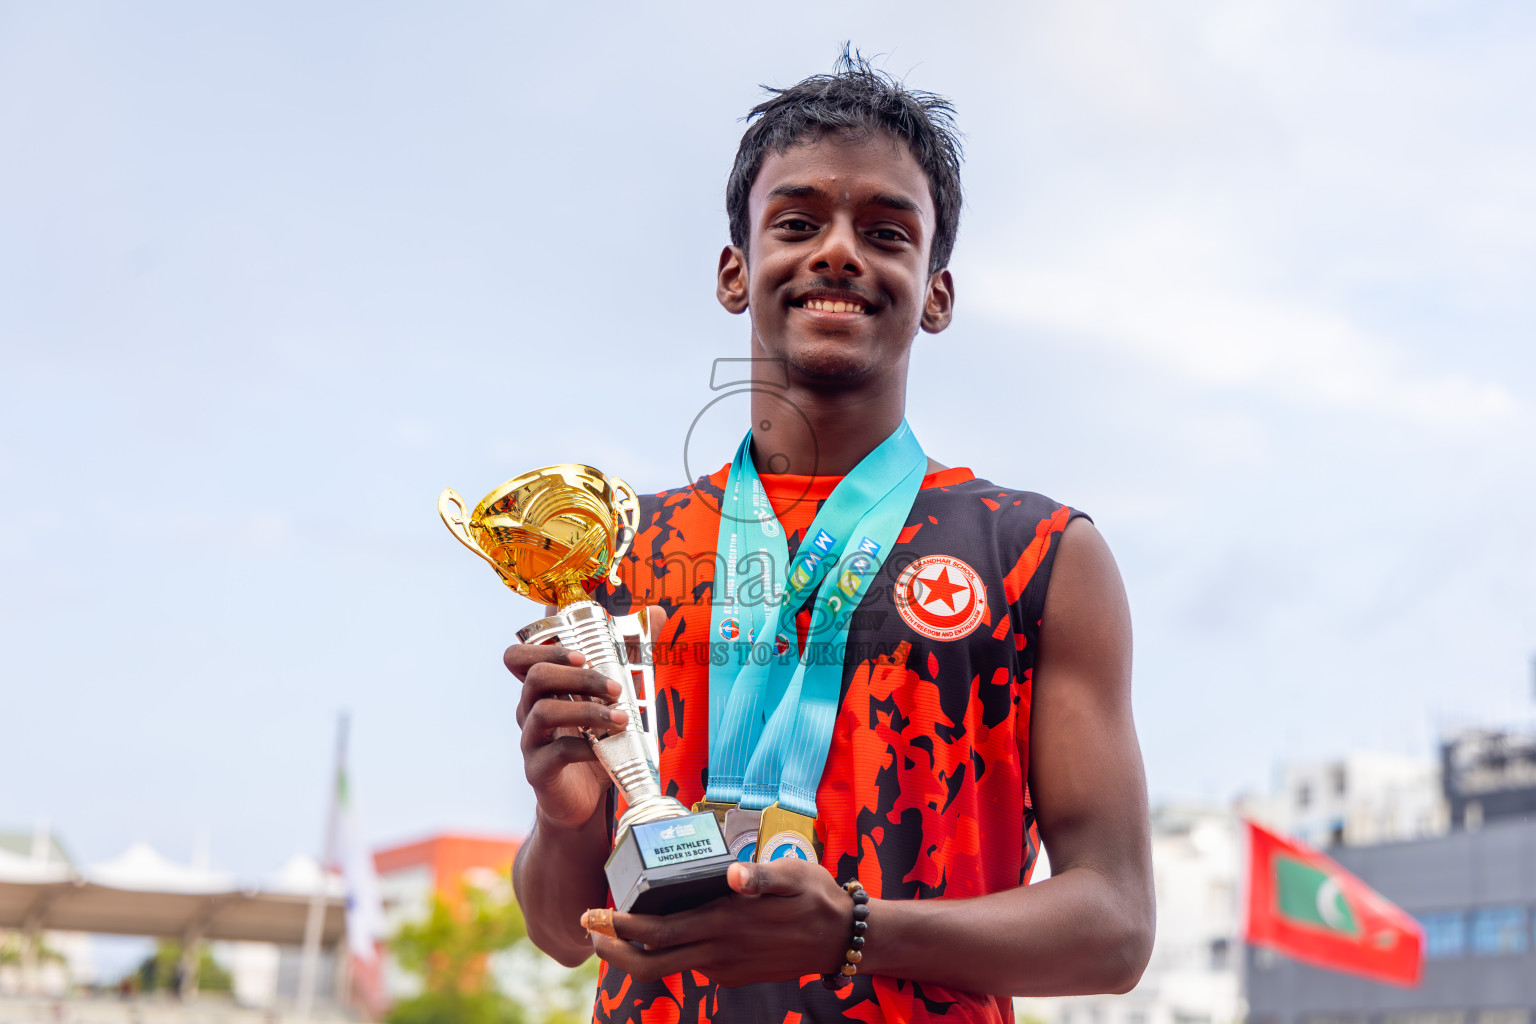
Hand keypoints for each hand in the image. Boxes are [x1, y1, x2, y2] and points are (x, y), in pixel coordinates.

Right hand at [505, 606, 668, 831]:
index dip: (543, 647)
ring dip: (587, 710)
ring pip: (544, 712)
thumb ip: (630, 654)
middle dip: (579, 677)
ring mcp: (532, 740)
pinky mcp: (539, 770)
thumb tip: (657, 612)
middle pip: (536, 677)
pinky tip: (606, 749)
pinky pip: (556, 752)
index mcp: (543, 689)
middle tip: (616, 687)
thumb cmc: (595, 740)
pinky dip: (586, 748)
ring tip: (621, 718)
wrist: (584, 800)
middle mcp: (530, 710)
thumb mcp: (613, 696)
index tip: (583, 653)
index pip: (519, 656)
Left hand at [583, 860, 854, 987]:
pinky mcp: (734, 975)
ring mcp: (726, 968)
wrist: (843, 939)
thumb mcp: (793, 875)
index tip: (594, 915)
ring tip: (615, 930)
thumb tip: (733, 873)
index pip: (659, 931)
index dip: (621, 927)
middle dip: (613, 949)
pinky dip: (668, 951)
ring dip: (636, 953)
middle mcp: (719, 952)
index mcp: (725, 924)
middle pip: (651, 962)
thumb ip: (760, 875)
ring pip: (669, 966)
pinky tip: (666, 930)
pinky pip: (693, 965)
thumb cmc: (816, 897)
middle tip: (588, 928)